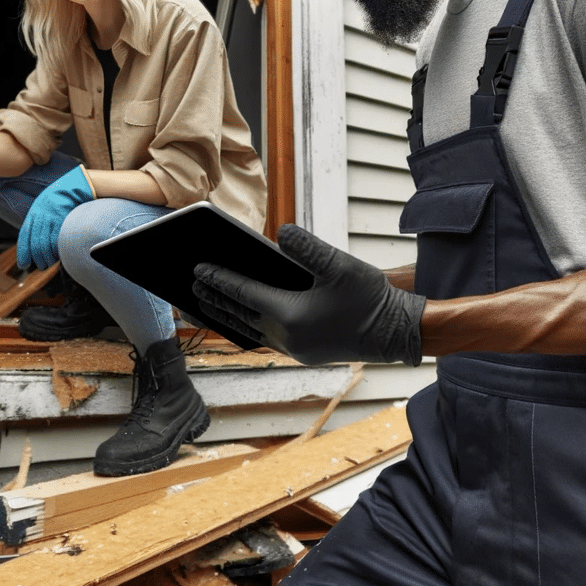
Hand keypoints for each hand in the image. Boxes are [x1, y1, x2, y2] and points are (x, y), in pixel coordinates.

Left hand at [17, 165, 95, 270]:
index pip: (25, 236)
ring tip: (50, 263)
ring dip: (47, 257)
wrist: (78, 184)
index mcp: (34, 211)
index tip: (23, 264)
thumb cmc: (64, 196)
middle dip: (37, 257)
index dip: (23, 252)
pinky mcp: (64, 219)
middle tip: (41, 266)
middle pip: (35, 242)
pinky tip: (58, 256)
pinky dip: (56, 251)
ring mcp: (52, 216)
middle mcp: (40, 214)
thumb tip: (36, 242)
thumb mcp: (47, 206)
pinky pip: (57, 239)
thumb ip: (41, 221)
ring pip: (45, 243)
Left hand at [193, 224, 425, 365]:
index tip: (197, 270)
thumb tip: (279, 232)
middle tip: (189, 286)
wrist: (396, 333)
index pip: (243, 294)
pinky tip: (239, 319)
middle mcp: (287, 337)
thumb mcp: (340, 264)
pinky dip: (245, 327)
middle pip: (238, 316)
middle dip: (213, 300)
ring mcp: (294, 348)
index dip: (219, 280)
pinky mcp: (303, 352)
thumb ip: (307, 247)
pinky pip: (263, 339)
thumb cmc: (370, 297)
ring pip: (248, 331)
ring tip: (203, 305)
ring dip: (225, 317)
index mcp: (290, 315)